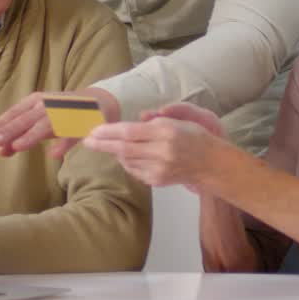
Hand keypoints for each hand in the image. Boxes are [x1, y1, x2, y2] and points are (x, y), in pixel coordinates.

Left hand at [0, 87, 119, 158]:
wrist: (96, 102)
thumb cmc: (61, 113)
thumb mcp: (39, 121)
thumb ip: (20, 135)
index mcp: (35, 101)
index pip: (15, 113)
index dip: (2, 124)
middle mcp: (48, 105)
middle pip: (26, 119)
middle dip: (9, 130)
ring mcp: (65, 113)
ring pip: (45, 125)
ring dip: (31, 135)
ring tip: (17, 146)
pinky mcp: (81, 124)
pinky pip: (71, 135)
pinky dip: (63, 144)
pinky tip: (54, 154)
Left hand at [83, 102, 225, 186]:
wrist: (211, 164)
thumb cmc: (195, 137)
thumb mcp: (179, 119)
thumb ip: (156, 118)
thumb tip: (137, 118)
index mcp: (166, 132)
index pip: (129, 132)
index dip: (109, 131)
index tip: (94, 130)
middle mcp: (161, 152)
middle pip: (123, 148)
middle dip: (102, 144)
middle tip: (87, 140)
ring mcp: (159, 169)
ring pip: (126, 160)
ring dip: (114, 152)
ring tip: (104, 145)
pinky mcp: (157, 181)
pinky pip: (134, 170)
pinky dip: (126, 162)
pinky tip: (125, 156)